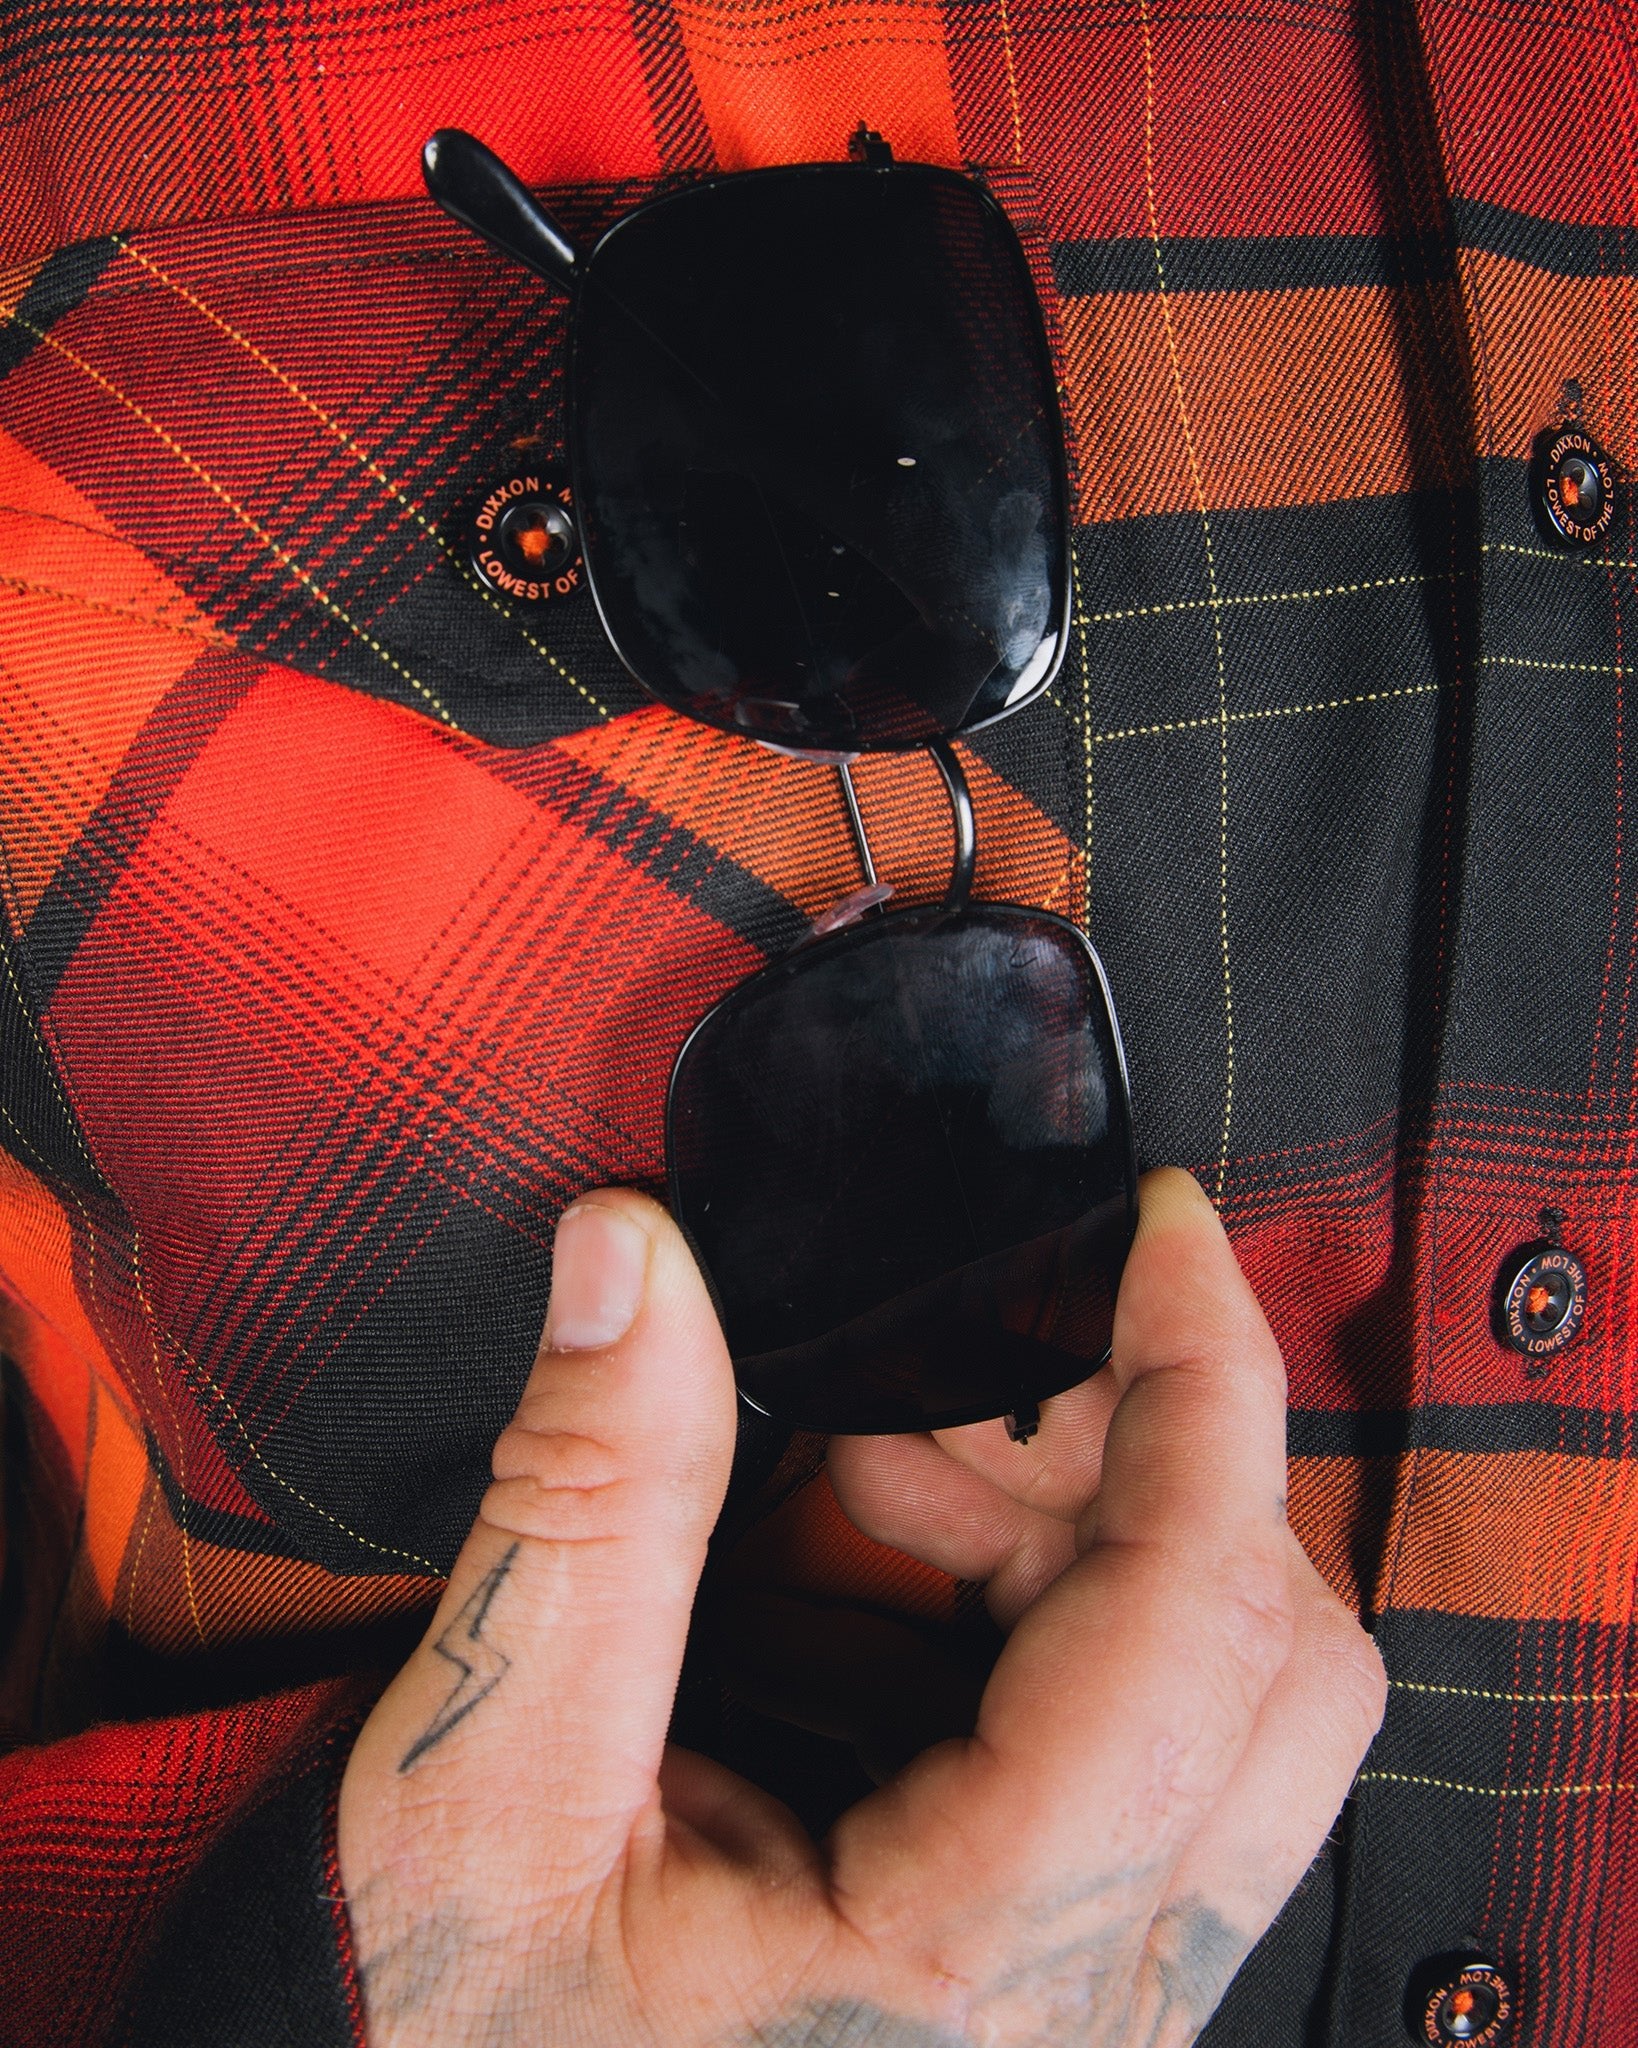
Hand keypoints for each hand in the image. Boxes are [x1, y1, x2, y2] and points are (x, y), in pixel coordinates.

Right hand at [337, 1168, 1384, 2046]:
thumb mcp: (485, 1780)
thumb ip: (587, 1506)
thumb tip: (636, 1264)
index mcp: (975, 1972)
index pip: (1196, 1621)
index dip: (1203, 1385)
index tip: (1164, 1231)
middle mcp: (1092, 2015)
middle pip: (1283, 1668)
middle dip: (1144, 1461)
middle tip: (972, 1370)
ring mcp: (1098, 2012)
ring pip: (1244, 1715)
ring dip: (1091, 1535)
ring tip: (886, 1475)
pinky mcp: (1064, 1987)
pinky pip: (1163, 1764)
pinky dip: (1056, 1616)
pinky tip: (899, 1575)